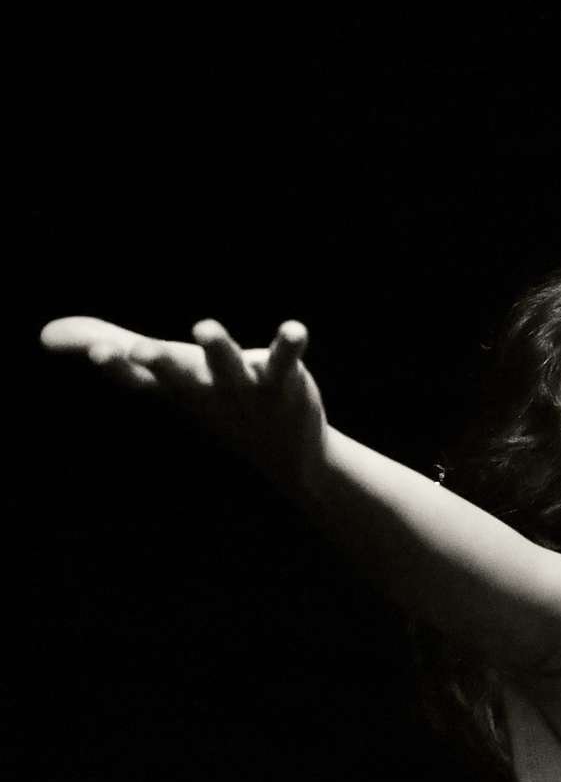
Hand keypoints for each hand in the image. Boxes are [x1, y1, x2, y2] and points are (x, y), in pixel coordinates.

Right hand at [41, 316, 328, 496]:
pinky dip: (289, 344)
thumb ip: (110, 346)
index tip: (100, 352)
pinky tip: (294, 329)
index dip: (116, 366)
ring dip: (218, 347)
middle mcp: (205, 388)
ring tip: (204, 327)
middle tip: (140, 350)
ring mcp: (246, 388)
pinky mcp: (285, 382)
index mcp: (173, 387)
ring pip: (229, 365)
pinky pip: (286, 361)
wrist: (287, 453)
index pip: (137, 379)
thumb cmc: (212, 401)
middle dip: (160, 362)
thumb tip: (44, 335)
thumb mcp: (161, 377)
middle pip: (178, 374)